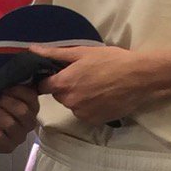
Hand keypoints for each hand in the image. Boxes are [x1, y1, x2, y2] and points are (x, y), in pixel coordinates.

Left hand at [0, 85, 38, 153]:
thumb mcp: (0, 87)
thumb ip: (9, 81)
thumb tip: (12, 73)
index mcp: (32, 105)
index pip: (31, 97)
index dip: (17, 89)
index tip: (2, 82)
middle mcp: (29, 122)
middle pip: (22, 111)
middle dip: (4, 101)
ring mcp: (19, 136)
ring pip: (10, 124)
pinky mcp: (7, 147)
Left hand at [31, 44, 145, 123]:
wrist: (139, 77)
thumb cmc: (110, 60)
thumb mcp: (82, 52)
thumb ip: (54, 53)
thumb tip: (32, 49)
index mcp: (64, 84)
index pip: (43, 87)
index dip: (49, 80)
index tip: (58, 74)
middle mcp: (70, 102)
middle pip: (59, 96)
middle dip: (66, 87)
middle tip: (83, 76)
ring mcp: (82, 113)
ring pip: (72, 105)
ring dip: (78, 97)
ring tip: (96, 86)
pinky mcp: (95, 121)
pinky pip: (85, 114)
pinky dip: (90, 107)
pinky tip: (102, 96)